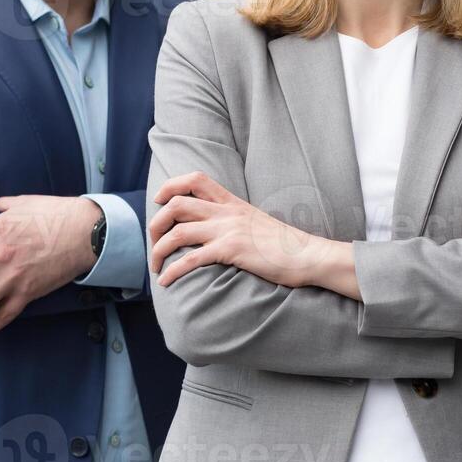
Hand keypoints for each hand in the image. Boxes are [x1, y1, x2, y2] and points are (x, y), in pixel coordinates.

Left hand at [148, 172, 342, 291]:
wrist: (307, 255)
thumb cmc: (283, 244)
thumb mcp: (255, 222)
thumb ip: (234, 220)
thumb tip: (214, 229)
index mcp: (233, 202)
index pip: (195, 179)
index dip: (171, 186)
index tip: (159, 201)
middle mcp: (227, 212)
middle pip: (176, 204)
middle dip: (156, 224)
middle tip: (154, 244)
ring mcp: (228, 230)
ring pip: (178, 232)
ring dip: (158, 250)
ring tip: (156, 268)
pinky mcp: (232, 251)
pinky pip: (191, 258)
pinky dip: (173, 271)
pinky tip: (167, 282)